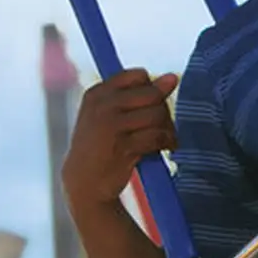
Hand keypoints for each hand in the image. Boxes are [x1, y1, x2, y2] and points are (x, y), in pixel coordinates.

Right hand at [61, 69, 178, 212]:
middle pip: (153, 94)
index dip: (151, 90)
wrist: (84, 182)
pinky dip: (167, 142)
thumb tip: (173, 77)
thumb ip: (139, 95)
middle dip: (163, 110)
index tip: (148, 107)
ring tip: (163, 139)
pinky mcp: (123, 146)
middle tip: (162, 125)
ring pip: (158, 114)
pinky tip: (164, 148)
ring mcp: (111, 126)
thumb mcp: (109, 115)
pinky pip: (158, 136)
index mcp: (97, 94)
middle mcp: (102, 106)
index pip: (139, 75)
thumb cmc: (103, 145)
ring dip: (167, 128)